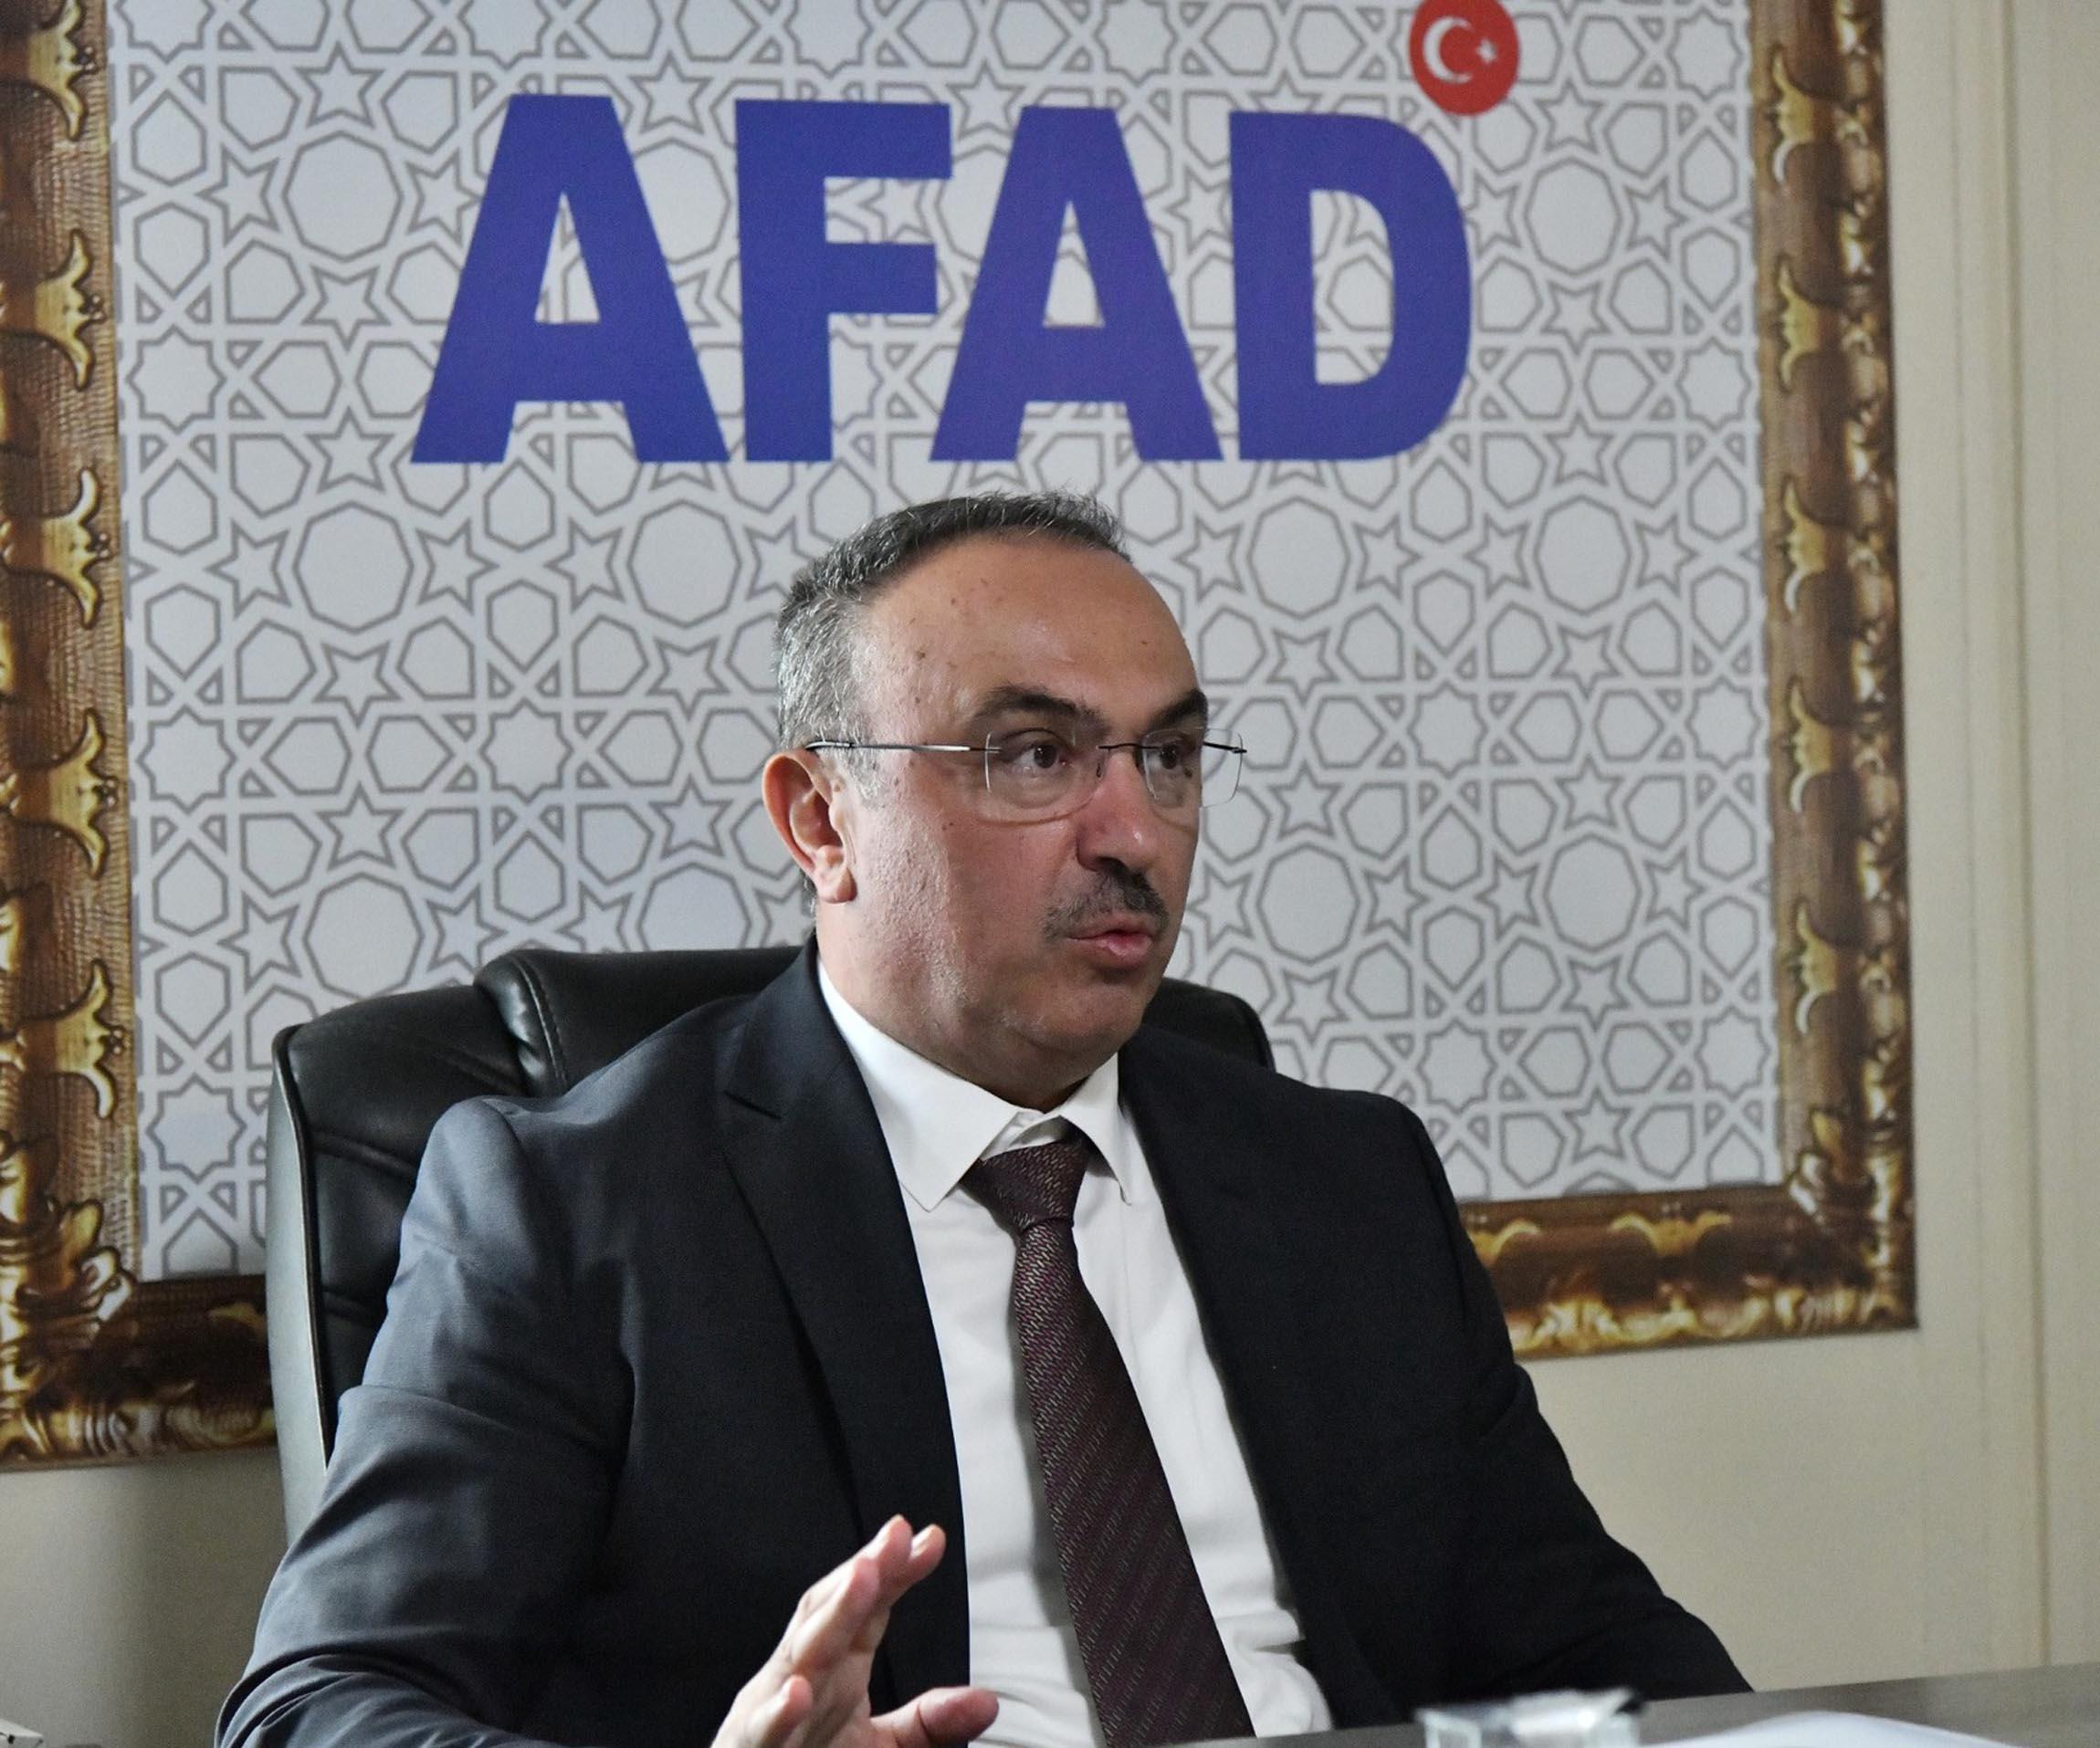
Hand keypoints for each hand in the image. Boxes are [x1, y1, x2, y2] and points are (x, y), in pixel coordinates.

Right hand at [715, 1517, 999, 1747]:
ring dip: (831, 1615)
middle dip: (864, 1572)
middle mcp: (806, 1675)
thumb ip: (929, 1721)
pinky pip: (765, 1727)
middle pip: (834, 1613)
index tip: (930, 1540)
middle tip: (895, 1537)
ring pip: (801, 1654)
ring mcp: (775, 1706)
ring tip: (862, 1576)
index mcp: (837, 1666)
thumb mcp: (883, 1744)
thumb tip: (987, 1701)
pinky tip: (798, 1691)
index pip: (869, 1608)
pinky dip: (778, 1710)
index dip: (897, 1571)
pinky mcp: (755, 1745)